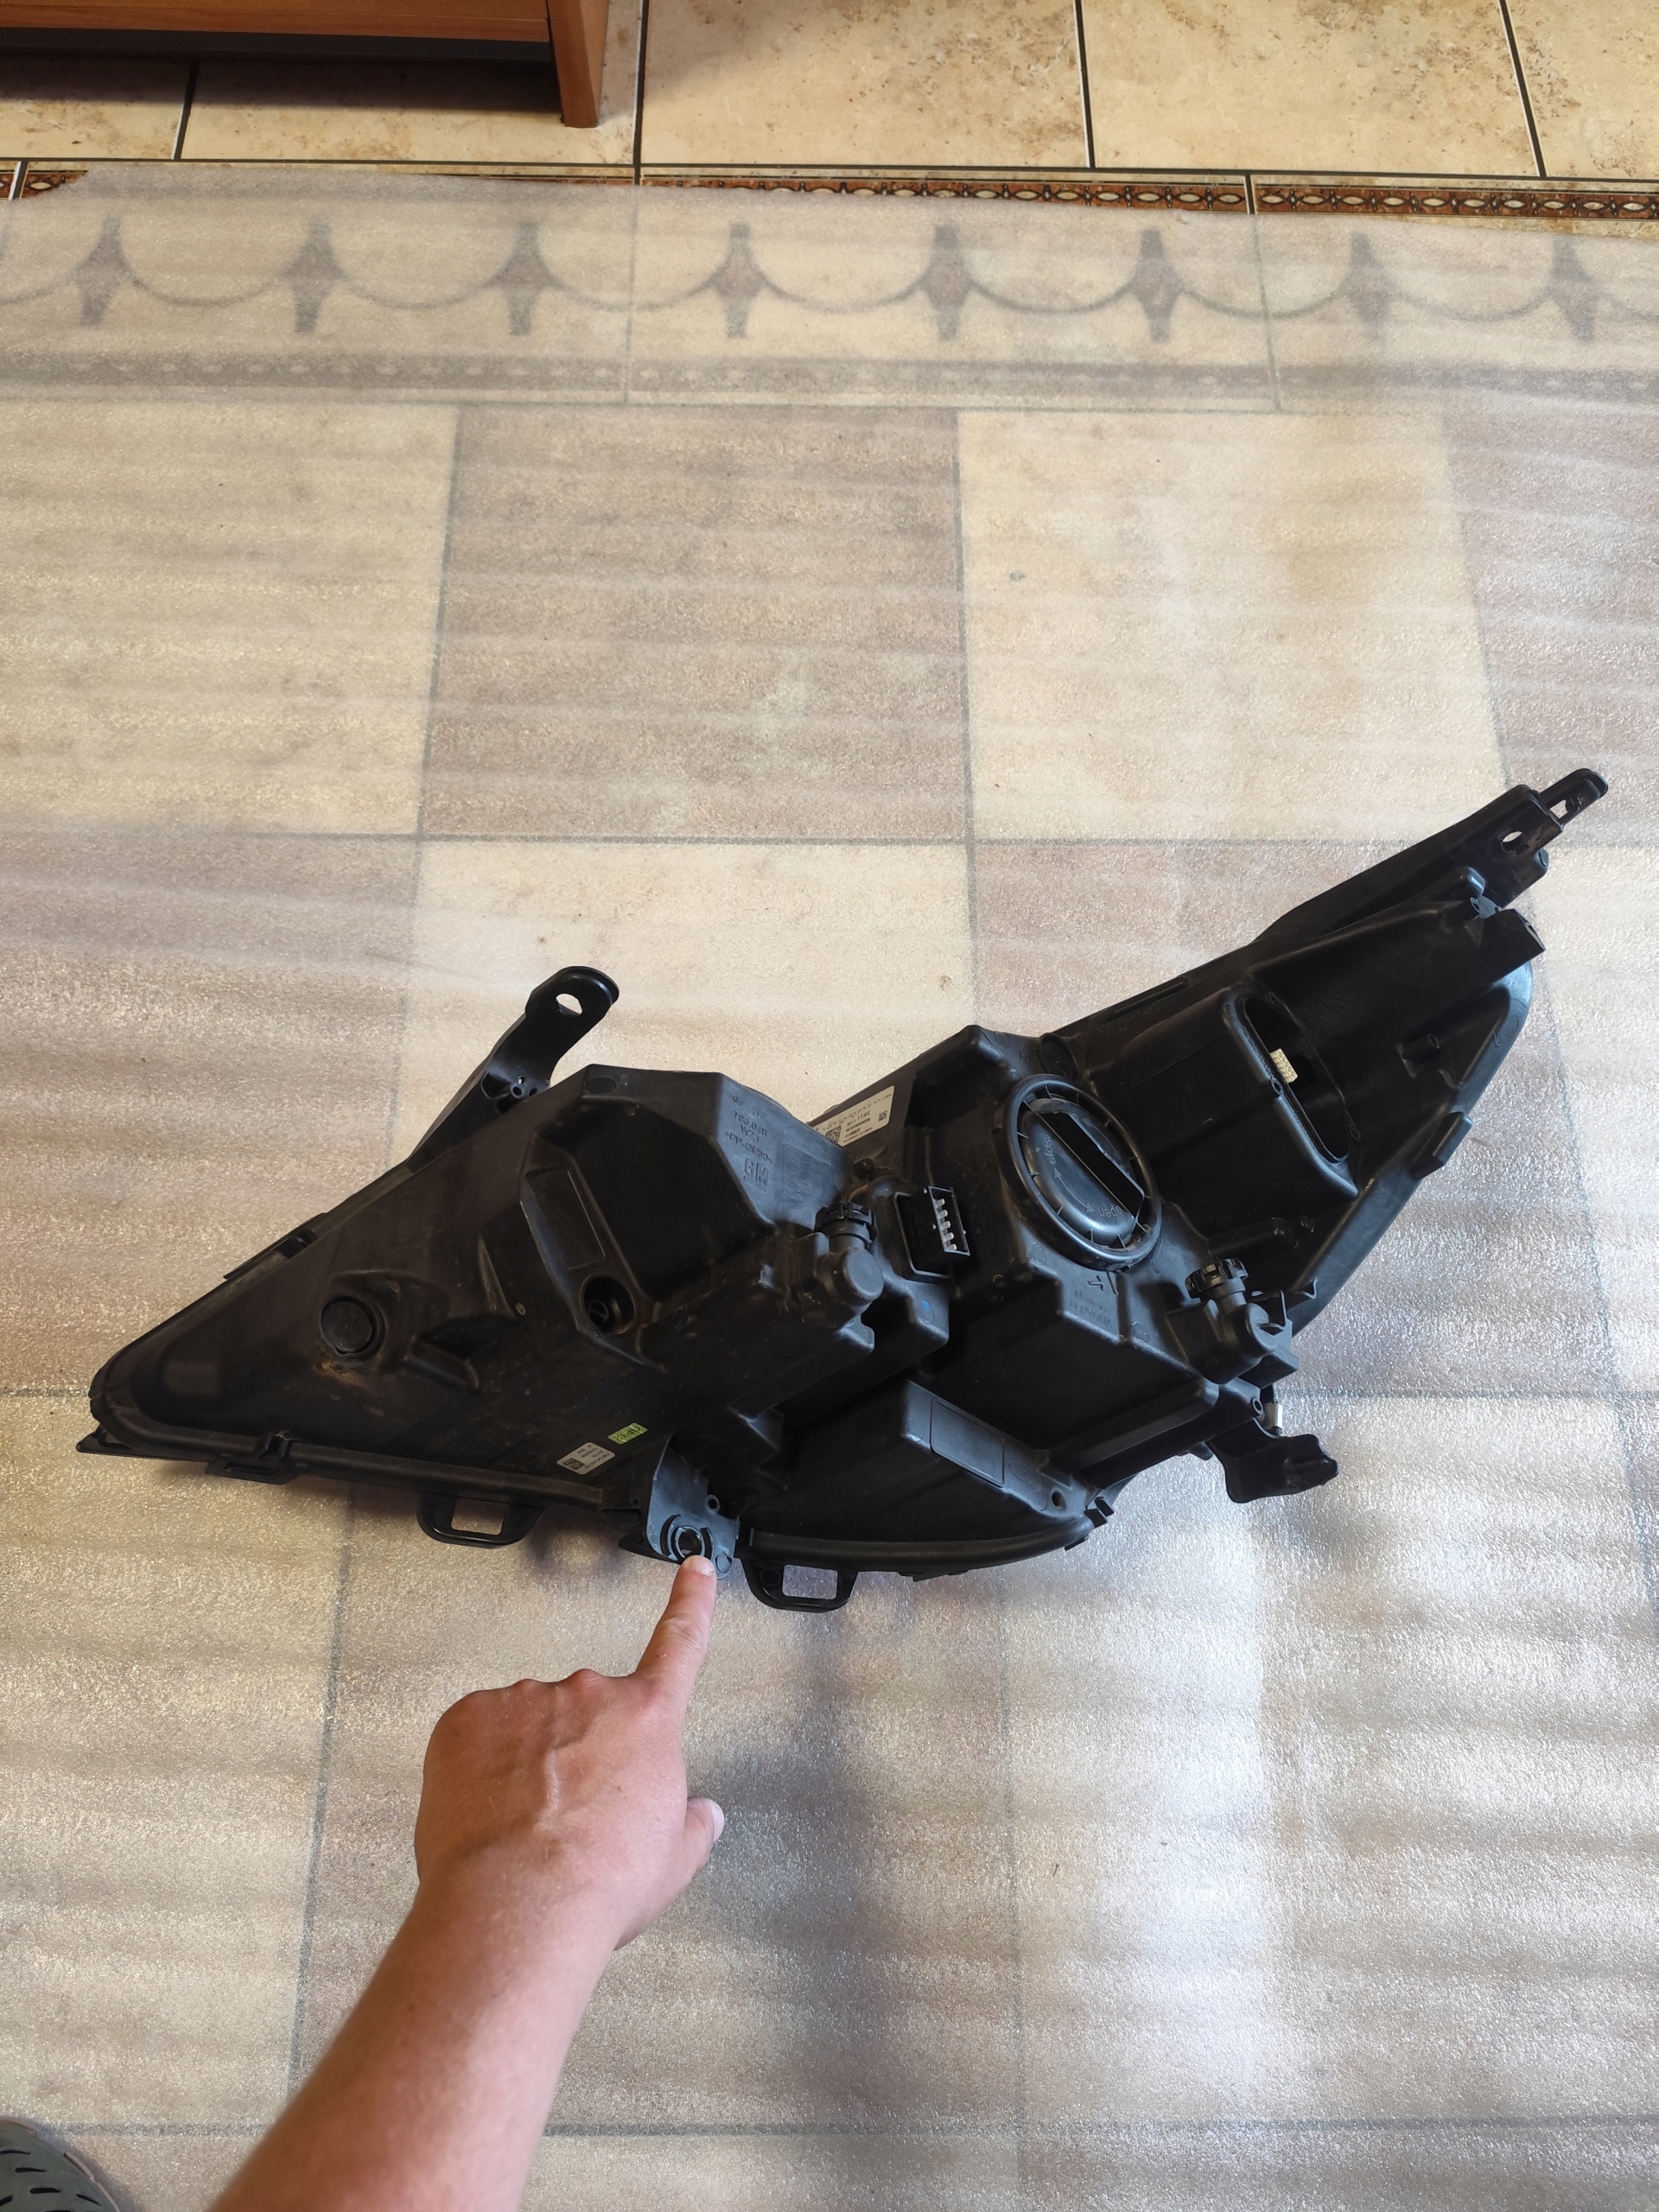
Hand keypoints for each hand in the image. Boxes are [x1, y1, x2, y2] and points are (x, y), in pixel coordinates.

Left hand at [413, 1555, 723, 1949]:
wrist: (520, 1904)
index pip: (680, 1644)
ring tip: (520, 1828)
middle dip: (575, 1752)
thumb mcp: (671, 1862)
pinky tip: (484, 1813)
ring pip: (526, 1725)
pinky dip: (476, 1766)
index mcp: (647, 1719)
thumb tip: (702, 1817)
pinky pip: (475, 1733)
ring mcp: (525, 1699)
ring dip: (523, 1761)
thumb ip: (691, 1827)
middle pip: (586, 1713)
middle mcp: (589, 1694)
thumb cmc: (597, 1884)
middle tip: (564, 1816)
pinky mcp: (467, 1716)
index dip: (691, 1603)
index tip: (695, 1568)